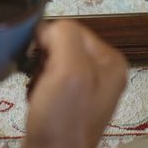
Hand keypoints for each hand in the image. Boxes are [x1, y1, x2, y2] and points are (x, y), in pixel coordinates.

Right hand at [23, 21, 126, 147]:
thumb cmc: (63, 120)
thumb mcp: (70, 70)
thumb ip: (64, 36)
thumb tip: (46, 28)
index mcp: (111, 60)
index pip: (73, 28)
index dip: (50, 39)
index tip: (39, 59)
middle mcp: (103, 73)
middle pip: (62, 44)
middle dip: (43, 57)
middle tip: (40, 78)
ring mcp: (86, 89)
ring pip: (52, 61)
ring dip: (38, 72)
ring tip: (37, 90)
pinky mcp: (69, 104)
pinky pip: (48, 80)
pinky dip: (36, 86)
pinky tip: (36, 98)